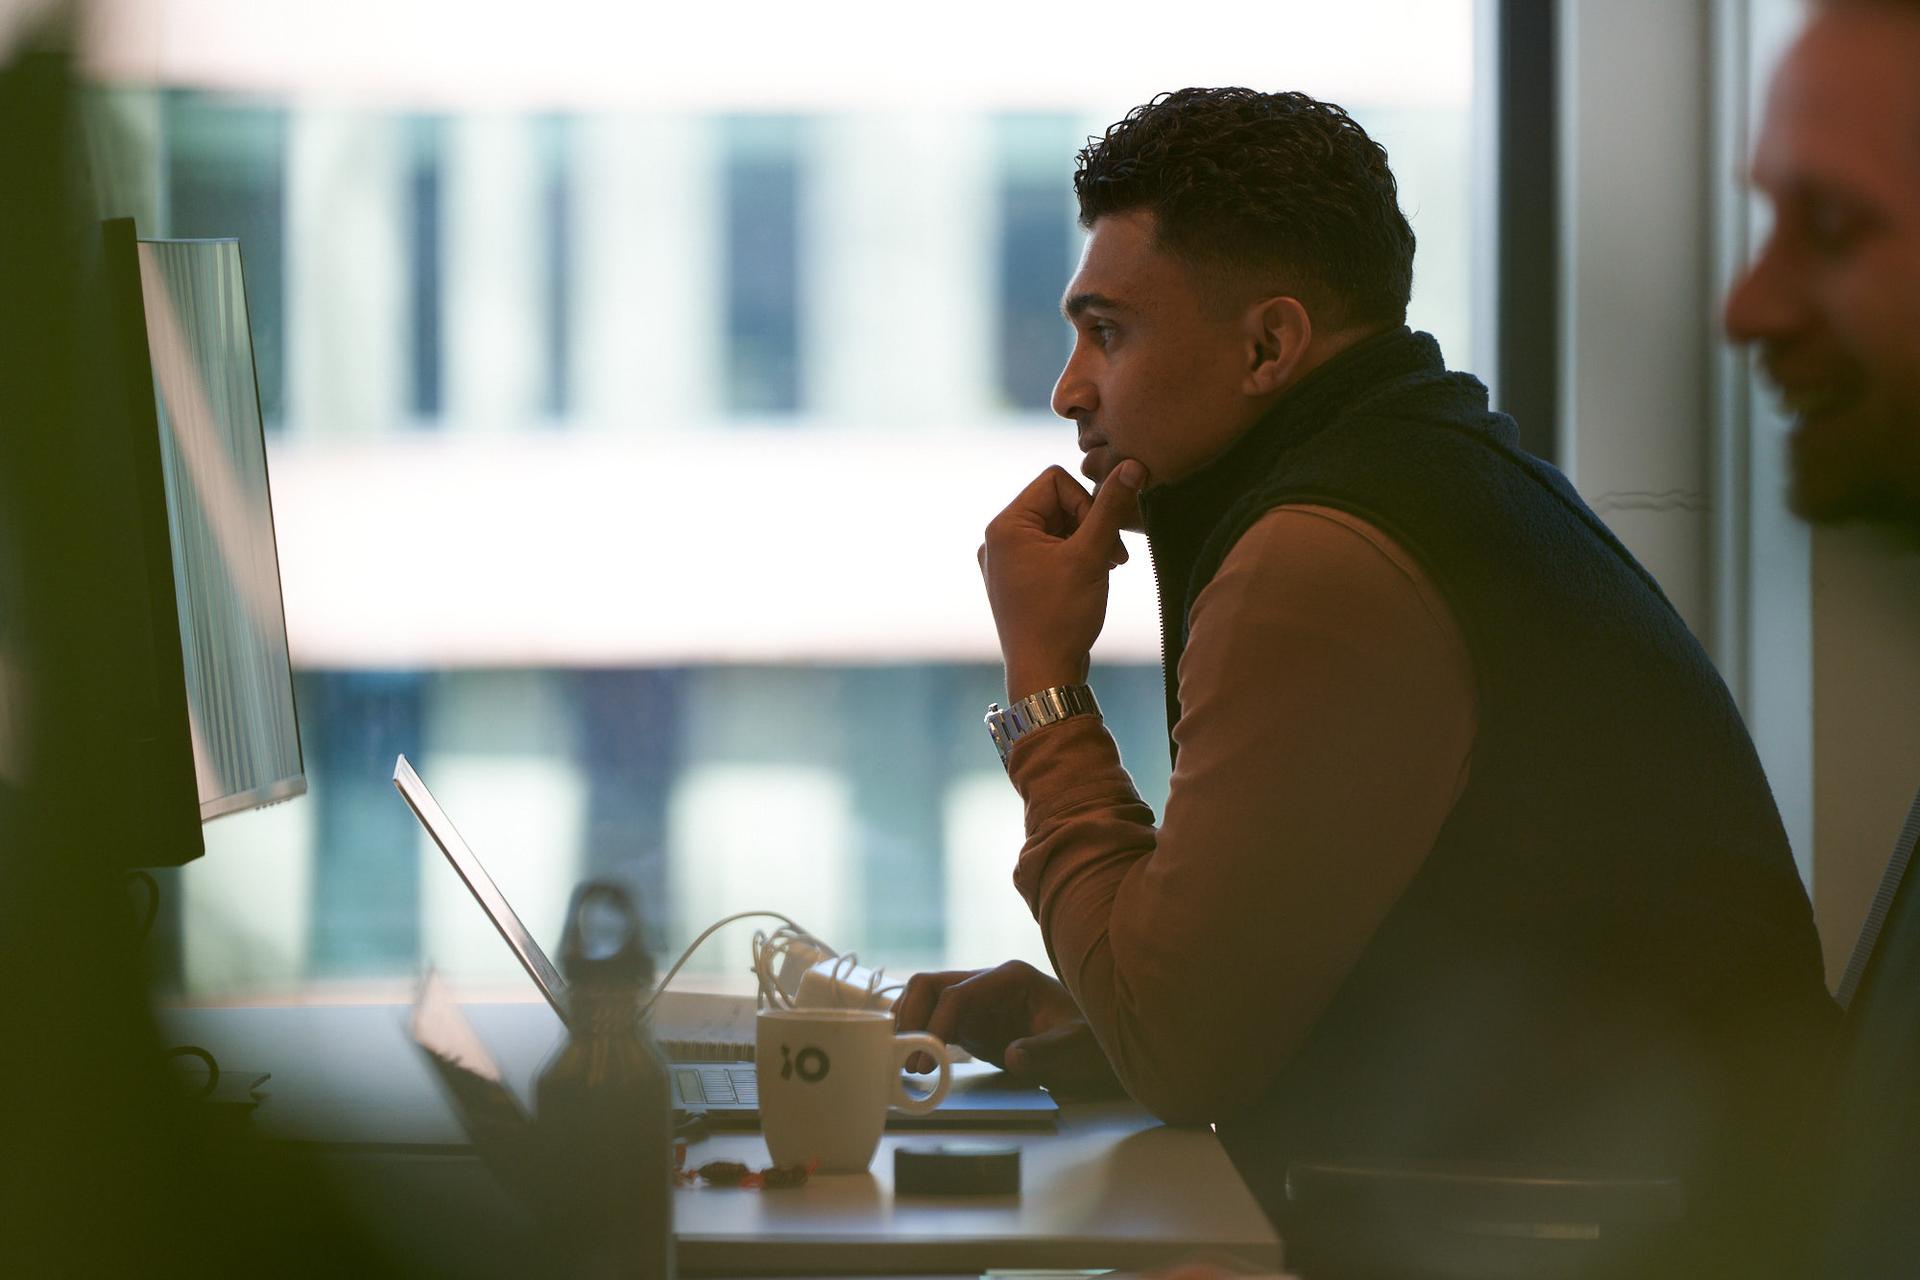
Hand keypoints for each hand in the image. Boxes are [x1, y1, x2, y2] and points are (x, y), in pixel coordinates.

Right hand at [895, 960, 1122, 1097]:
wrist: (1095, 1049)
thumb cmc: (1090, 1041)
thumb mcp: (1078, 1046)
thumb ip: (1048, 1050)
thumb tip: (1014, 1056)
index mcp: (1011, 977)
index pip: (960, 992)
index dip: (937, 1022)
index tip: (925, 1057)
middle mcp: (987, 983)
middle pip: (931, 985)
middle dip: (911, 1018)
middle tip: (901, 1058)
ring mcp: (976, 1003)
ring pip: (924, 1001)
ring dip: (908, 1027)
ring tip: (898, 1062)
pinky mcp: (970, 1024)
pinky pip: (933, 1023)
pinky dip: (916, 1038)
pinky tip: (910, 1061)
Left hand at [978, 461, 1145, 700]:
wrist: (1045, 675)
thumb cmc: (1061, 617)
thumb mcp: (1092, 556)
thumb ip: (1111, 507)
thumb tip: (1132, 466)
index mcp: (1005, 526)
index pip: (1054, 480)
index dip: (1086, 502)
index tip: (1100, 537)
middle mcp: (997, 540)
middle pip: (1055, 503)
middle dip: (1089, 524)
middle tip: (1113, 557)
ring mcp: (1005, 563)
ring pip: (1056, 529)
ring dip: (1086, 542)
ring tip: (1104, 570)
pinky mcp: (1017, 581)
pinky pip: (1049, 552)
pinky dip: (1074, 559)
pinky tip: (1089, 582)